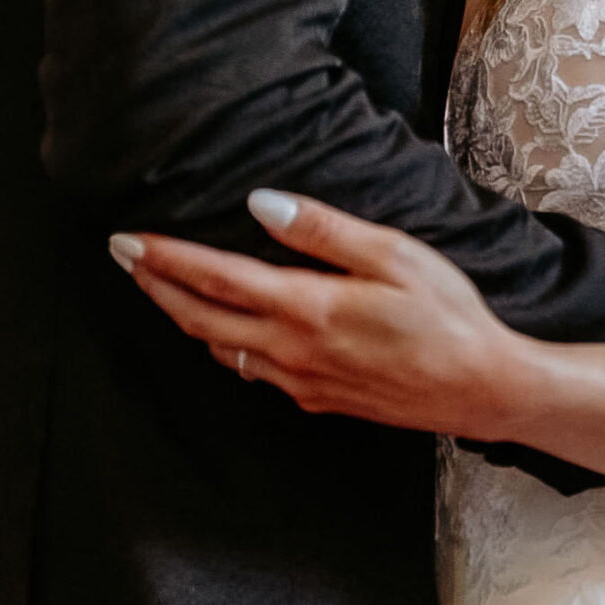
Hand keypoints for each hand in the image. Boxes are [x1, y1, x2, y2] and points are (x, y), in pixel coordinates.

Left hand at [112, 191, 532, 438]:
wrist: (482, 389)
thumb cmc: (446, 314)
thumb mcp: (394, 253)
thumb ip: (323, 230)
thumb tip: (261, 204)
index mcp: (307, 309)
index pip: (215, 279)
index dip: (165, 258)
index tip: (127, 239)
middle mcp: (293, 352)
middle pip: (201, 319)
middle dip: (155, 287)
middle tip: (122, 257)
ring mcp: (302, 383)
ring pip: (222, 349)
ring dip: (183, 317)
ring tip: (160, 288)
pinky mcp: (319, 400)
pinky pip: (254, 371)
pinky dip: (224, 344)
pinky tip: (226, 332)